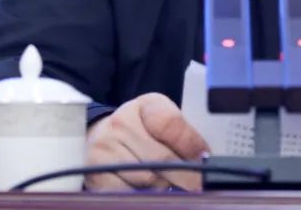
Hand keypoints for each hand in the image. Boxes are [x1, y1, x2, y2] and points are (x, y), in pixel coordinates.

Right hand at [84, 93, 210, 191]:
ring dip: (163, 186)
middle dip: (185, 176)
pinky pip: (127, 192)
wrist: (102, 137)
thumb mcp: (162, 120)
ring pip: (147, 179)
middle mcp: (121, 122)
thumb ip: (183, 135)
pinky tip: (147, 189)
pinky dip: (142, 195)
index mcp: (145, 105)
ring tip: (167, 182)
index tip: (204, 159)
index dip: (191, 145)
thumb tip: (203, 160)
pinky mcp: (95, 172)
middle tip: (197, 185)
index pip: (170, 123)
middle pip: (161, 157)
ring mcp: (105, 148)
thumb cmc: (141, 130)